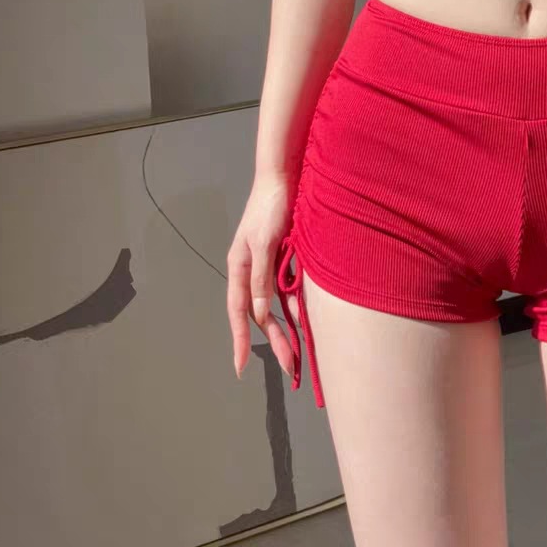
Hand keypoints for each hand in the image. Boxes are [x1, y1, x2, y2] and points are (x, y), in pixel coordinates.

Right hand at [226, 171, 297, 383]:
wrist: (286, 177)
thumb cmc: (270, 208)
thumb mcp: (264, 245)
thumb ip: (262, 279)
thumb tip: (260, 314)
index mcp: (239, 267)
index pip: (239, 311)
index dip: (239, 340)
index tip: (240, 368)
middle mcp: (252, 270)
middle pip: (260, 313)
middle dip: (273, 341)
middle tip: (288, 366)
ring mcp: (269, 265)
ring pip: (276, 305)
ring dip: (287, 328)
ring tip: (299, 353)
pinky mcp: (285, 259)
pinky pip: (289, 290)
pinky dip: (298, 306)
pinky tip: (308, 321)